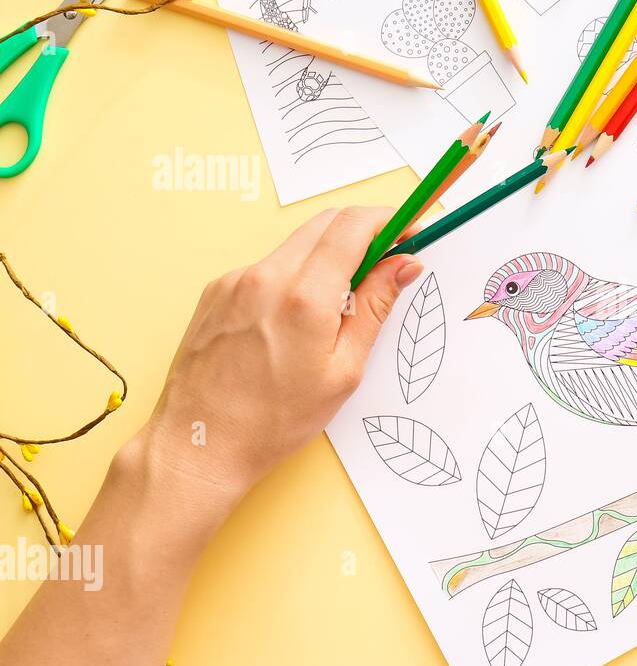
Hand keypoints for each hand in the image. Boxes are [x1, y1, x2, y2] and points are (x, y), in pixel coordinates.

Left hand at [138, 207, 422, 501]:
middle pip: (326, 223)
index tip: (408, 234)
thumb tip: (404, 266)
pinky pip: (268, 267)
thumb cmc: (272, 421)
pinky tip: (296, 322)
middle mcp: (265, 277)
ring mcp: (235, 281)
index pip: (354, 226)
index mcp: (304, 297)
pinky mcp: (216, 291)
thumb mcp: (343, 371)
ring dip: (328, 258)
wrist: (200, 443)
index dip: (389, 222)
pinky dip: (294, 278)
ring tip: (337, 308)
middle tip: (384, 266)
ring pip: (296, 245)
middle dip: (363, 234)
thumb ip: (374, 308)